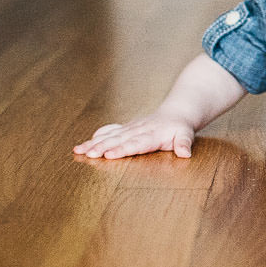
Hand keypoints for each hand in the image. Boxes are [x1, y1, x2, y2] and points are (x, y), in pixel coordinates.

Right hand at [73, 115, 196, 159]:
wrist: (175, 112)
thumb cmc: (180, 127)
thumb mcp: (186, 134)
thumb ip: (184, 143)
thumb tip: (185, 153)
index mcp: (152, 134)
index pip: (136, 143)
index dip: (122, 149)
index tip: (109, 154)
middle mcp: (138, 130)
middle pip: (118, 139)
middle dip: (102, 146)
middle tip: (88, 154)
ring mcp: (130, 128)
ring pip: (109, 136)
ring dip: (94, 143)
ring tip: (78, 150)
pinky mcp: (125, 128)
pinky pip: (109, 132)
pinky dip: (96, 137)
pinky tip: (83, 145)